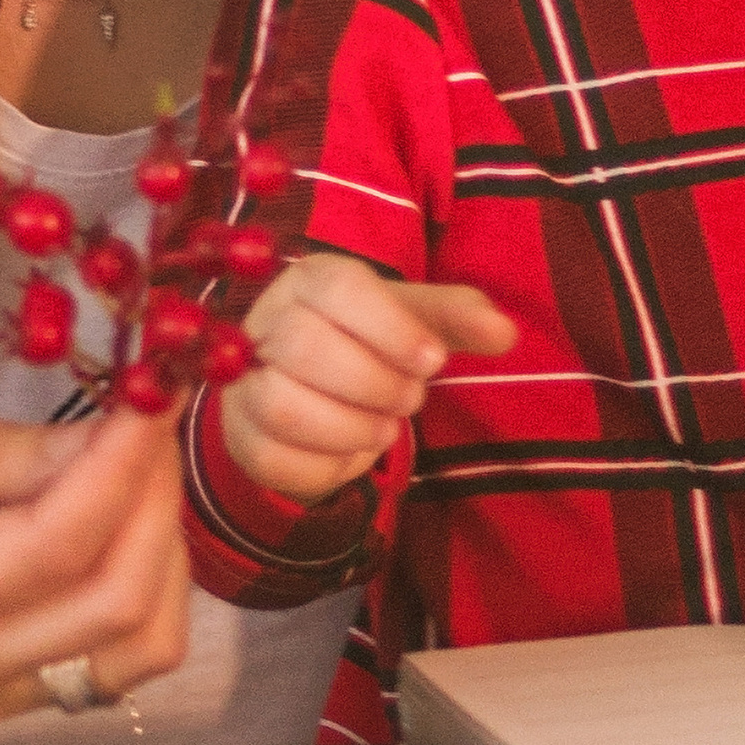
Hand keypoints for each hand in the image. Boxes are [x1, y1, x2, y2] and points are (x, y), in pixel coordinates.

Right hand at [0, 382, 187, 720]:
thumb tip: (112, 441)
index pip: (56, 551)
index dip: (121, 469)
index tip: (149, 395)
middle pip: (116, 610)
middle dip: (155, 502)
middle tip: (152, 416)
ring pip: (134, 651)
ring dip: (163, 552)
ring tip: (139, 464)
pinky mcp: (1, 695)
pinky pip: (110, 662)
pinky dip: (142, 589)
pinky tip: (121, 517)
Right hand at [217, 253, 514, 504]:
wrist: (322, 392)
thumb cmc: (375, 343)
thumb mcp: (417, 322)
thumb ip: (458, 318)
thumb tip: (504, 332)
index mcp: (310, 279)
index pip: (339, 288)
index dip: (392, 328)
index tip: (434, 362)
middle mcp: (264, 321)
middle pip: (305, 346)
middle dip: (375, 383)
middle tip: (410, 399)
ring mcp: (243, 381)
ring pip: (283, 405)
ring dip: (351, 426)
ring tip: (384, 426)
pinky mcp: (240, 437)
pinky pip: (273, 458)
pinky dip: (326, 465)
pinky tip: (349, 451)